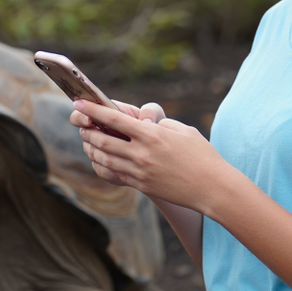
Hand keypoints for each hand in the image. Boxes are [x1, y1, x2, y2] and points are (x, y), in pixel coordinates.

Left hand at [69, 99, 231, 212]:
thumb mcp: (183, 130)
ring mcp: (140, 171)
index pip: (114, 119)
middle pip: (103, 140)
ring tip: (86, 140)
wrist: (211, 188)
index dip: (93, 110)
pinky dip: (102, 164)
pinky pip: (114, 174)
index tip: (79, 102)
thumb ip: (160, 125)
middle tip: (81, 123)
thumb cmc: (202, 155)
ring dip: (91, 148)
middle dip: (88, 130)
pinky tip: (99, 159)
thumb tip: (145, 126)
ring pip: (104, 158)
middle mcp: (141, 153)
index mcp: (151, 135)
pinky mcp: (141, 185)